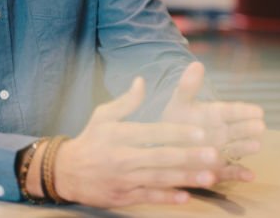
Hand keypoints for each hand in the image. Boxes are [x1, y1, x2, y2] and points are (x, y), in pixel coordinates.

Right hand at [51, 76, 222, 207]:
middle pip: (160, 158)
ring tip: (209, 176)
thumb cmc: (91, 139)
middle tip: (214, 154)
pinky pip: (148, 197)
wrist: (66, 172)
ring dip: (185, 179)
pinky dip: (167, 198)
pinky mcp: (124, 197)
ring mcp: (124, 179)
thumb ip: (127, 101)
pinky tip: (186, 196)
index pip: (154, 133)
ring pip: (159, 179)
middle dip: (188, 157)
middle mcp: (123, 158)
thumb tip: (142, 81)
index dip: (178, 133)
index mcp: (120, 135)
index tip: (202, 132)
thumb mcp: (104, 115)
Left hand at [161, 62, 264, 182]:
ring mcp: (221, 150)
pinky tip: (250, 176)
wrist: (165, 145)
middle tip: (260, 126)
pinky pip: (230, 172)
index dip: (243, 111)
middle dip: (248, 128)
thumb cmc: (175, 121)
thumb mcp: (180, 102)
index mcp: (215, 114)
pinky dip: (240, 174)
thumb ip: (188, 86)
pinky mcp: (218, 169)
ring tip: (257, 145)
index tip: (258, 110)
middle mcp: (222, 132)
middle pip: (238, 129)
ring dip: (246, 147)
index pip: (231, 111)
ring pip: (237, 149)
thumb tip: (196, 64)